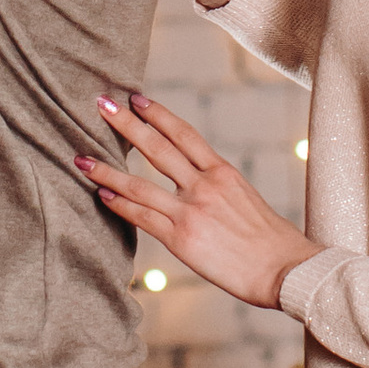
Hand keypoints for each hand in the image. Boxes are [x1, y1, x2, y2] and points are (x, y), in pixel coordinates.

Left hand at [76, 93, 319, 309]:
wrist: (287, 269)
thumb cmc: (272, 241)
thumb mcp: (246, 199)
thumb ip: (219, 187)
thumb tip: (200, 184)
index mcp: (222, 171)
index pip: (183, 132)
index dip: (156, 113)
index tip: (136, 98)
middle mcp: (204, 184)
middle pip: (156, 146)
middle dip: (126, 124)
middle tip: (101, 103)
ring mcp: (191, 210)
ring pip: (139, 184)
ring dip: (106, 169)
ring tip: (81, 157)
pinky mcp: (182, 238)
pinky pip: (142, 217)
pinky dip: (119, 204)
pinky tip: (101, 194)